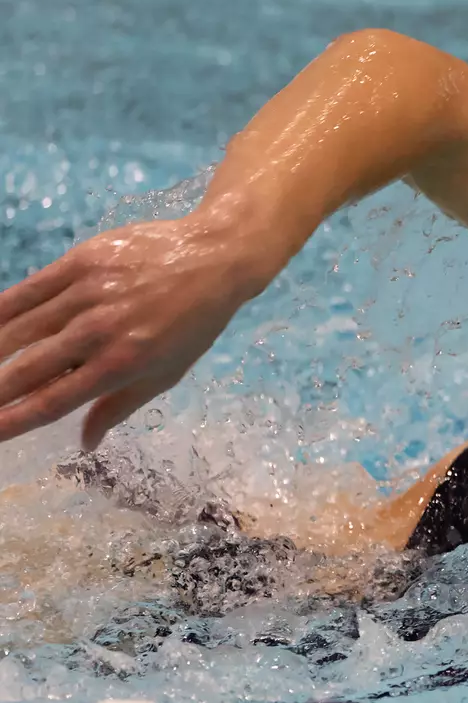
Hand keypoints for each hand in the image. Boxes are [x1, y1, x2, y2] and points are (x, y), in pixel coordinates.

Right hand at [0, 209, 276, 448]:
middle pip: (27, 368)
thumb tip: (85, 444)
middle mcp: (98, 331)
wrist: (214, 258)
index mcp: (121, 365)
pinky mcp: (79, 262)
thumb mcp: (166, 374)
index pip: (53, 401)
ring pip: (18, 329)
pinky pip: (27, 291)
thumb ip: (119, 407)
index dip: (13, 421)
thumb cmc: (194, 323)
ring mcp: (86, 294)